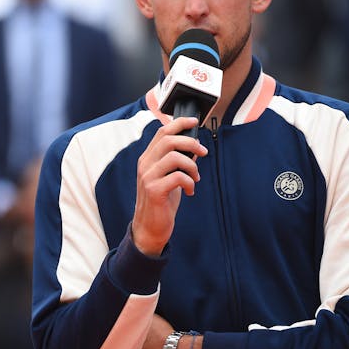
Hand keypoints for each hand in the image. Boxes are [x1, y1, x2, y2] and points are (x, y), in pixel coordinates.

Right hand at [132, 116, 206, 255]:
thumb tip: (194, 147)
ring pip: (174, 156)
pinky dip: (189, 182)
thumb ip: (176, 162)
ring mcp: (148, 177)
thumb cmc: (161, 202)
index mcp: (148, 158)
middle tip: (203, 152)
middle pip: (169, 140)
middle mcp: (145, 164)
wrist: (150, 227)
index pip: (162, 132)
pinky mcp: (154, 190)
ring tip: (195, 177)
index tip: (194, 122)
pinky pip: (177, 177)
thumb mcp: (168, 177)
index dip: (179, 123)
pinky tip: (190, 190)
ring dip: (192, 165)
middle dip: (191, 143)